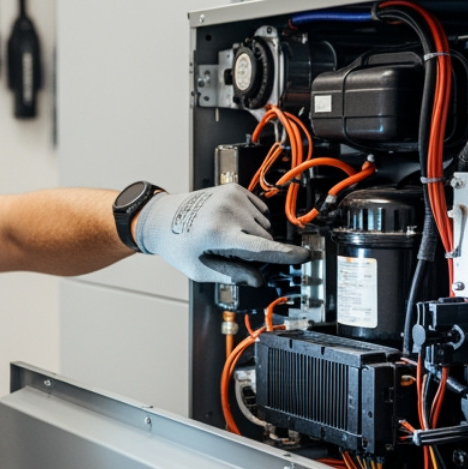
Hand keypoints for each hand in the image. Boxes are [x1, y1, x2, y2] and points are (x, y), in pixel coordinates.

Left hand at [133, 184, 309, 285]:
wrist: (163, 218)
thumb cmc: (180, 246)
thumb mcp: (202, 270)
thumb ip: (233, 275)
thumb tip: (258, 279)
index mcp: (219, 234)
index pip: (262, 247)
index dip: (286, 254)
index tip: (305, 256)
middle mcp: (228, 212)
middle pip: (264, 238)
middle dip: (254, 249)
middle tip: (228, 251)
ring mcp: (232, 197)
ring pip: (263, 224)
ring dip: (252, 234)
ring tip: (225, 236)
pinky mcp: (234, 189)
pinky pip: (259, 210)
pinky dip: (251, 220)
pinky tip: (232, 224)